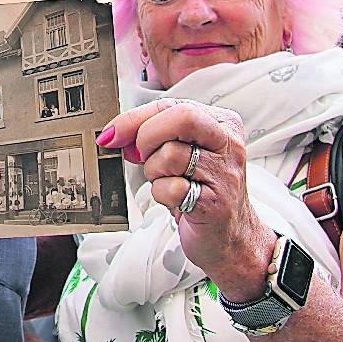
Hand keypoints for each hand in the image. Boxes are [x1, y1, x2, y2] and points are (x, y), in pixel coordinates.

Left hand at [98, 100, 273, 288]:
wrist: (230, 235)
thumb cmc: (201, 188)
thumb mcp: (181, 151)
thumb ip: (152, 133)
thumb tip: (115, 133)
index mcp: (221, 122)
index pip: (172, 105)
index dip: (135, 118)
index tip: (113, 133)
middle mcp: (228, 143)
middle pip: (180, 119)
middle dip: (148, 138)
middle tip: (145, 157)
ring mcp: (225, 173)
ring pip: (170, 155)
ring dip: (155, 172)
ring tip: (169, 181)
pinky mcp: (216, 203)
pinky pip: (172, 189)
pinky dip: (163, 195)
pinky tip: (176, 200)